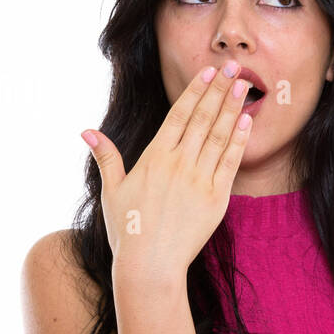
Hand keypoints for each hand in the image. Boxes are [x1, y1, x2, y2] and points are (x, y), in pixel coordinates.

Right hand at [82, 60, 254, 285]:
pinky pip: (231, 163)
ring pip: (219, 136)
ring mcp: (199, 180)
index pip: (179, 114)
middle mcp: (178, 164)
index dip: (195, 91)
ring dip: (232, 108)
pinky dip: (239, 140)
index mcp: (154, 158)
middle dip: (219, 90)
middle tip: (234, 67)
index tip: (208, 72)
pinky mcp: (217, 199)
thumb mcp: (112, 191)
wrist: (150, 266)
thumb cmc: (128, 231)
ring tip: (244, 86)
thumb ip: (106, 157)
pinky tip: (247, 122)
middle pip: (202, 118)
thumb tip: (87, 131)